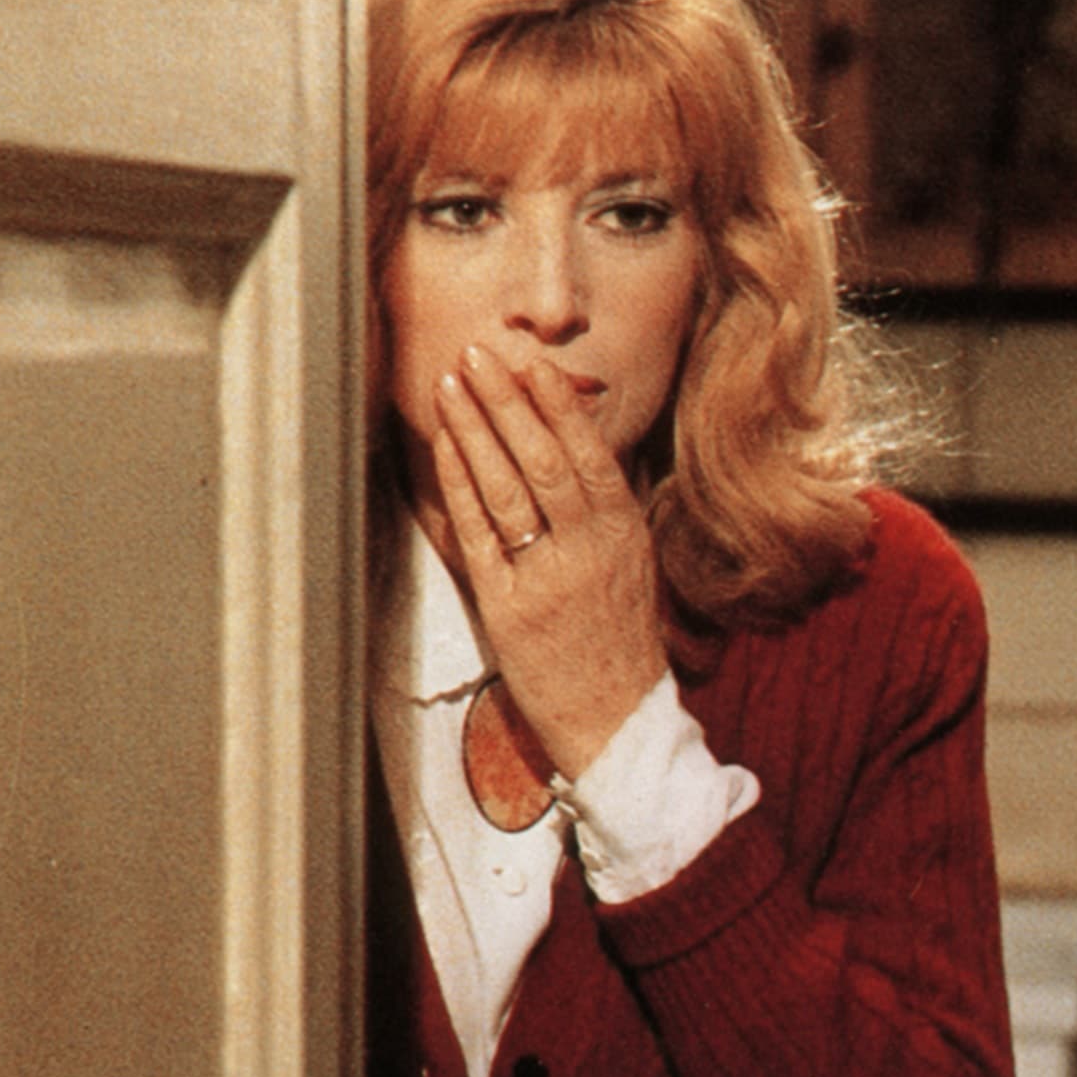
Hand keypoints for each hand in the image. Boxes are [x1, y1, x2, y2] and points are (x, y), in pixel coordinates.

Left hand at [424, 345, 674, 778]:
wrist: (618, 723)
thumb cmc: (619, 644)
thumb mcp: (632, 568)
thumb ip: (605, 514)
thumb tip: (580, 452)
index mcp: (625, 535)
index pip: (589, 453)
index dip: (556, 404)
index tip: (531, 363)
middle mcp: (590, 550)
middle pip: (545, 459)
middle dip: (508, 401)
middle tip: (479, 354)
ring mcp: (549, 578)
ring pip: (508, 488)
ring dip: (476, 430)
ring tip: (451, 385)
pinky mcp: (511, 609)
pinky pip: (479, 535)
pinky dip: (459, 486)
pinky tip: (444, 449)